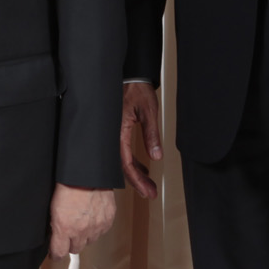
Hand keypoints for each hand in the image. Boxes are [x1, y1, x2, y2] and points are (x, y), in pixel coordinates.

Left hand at [49, 184, 116, 259]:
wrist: (88, 172)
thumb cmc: (69, 184)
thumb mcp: (52, 207)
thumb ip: (54, 224)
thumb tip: (53, 234)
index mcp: (64, 228)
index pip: (59, 253)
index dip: (56, 254)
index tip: (55, 253)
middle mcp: (81, 230)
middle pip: (75, 249)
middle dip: (70, 243)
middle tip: (69, 232)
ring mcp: (96, 226)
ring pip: (89, 241)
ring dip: (85, 235)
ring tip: (81, 221)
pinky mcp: (107, 220)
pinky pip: (101, 231)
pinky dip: (96, 226)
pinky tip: (92, 217)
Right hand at [119, 82, 162, 198]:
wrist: (129, 75)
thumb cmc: (135, 88)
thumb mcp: (148, 111)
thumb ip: (151, 134)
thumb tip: (156, 156)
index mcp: (117, 131)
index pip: (126, 162)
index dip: (137, 179)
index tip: (148, 191)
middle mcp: (112, 135)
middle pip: (122, 166)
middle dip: (136, 182)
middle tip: (149, 193)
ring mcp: (112, 134)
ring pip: (122, 160)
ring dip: (135, 173)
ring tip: (147, 185)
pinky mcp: (116, 131)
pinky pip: (122, 151)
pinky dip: (133, 161)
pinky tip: (142, 167)